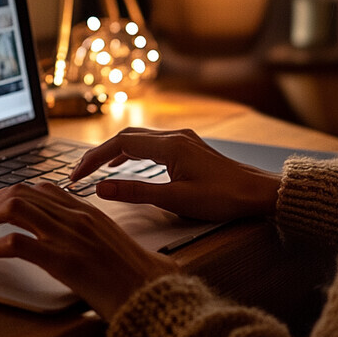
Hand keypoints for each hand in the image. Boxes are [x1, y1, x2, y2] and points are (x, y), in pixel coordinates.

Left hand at [0, 182, 177, 319]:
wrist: (153, 294)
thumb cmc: (136, 275)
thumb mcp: (110, 241)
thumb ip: (87, 230)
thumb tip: (62, 232)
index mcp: (87, 209)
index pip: (40, 187)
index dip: (10, 192)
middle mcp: (75, 216)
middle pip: (21, 192)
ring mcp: (67, 236)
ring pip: (14, 208)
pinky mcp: (62, 260)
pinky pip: (16, 244)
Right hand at [70, 127, 279, 221]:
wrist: (260, 193)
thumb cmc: (224, 198)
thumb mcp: (176, 200)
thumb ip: (136, 193)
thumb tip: (101, 189)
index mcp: (169, 145)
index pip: (119, 144)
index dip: (93, 158)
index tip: (77, 175)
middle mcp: (174, 136)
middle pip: (126, 137)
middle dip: (99, 153)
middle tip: (80, 173)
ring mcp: (183, 140)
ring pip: (138, 139)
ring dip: (114, 151)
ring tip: (96, 168)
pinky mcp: (188, 147)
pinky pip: (151, 144)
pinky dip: (131, 152)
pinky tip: (126, 164)